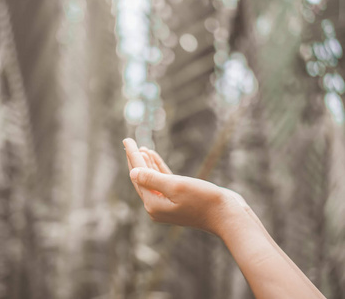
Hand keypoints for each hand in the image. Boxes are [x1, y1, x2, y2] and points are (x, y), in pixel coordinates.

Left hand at [123, 138, 242, 235]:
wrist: (227, 215)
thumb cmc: (203, 200)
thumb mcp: (175, 187)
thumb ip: (152, 179)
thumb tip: (133, 172)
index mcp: (153, 204)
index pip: (138, 175)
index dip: (132, 156)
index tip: (127, 140)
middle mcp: (157, 206)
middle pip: (141, 178)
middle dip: (135, 159)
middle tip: (128, 141)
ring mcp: (167, 204)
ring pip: (152, 179)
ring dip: (146, 163)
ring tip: (141, 148)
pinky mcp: (178, 199)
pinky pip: (163, 181)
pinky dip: (158, 169)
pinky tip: (153, 156)